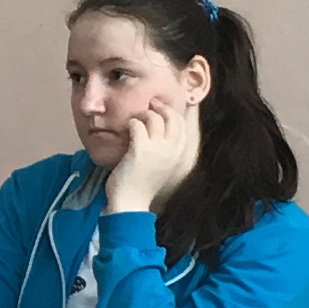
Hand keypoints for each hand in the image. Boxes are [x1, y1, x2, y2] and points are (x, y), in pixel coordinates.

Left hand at [103, 94, 202, 215]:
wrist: (130, 203)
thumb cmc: (141, 184)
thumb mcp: (161, 165)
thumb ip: (165, 149)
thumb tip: (160, 126)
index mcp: (178, 155)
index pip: (182, 124)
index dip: (172, 112)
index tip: (161, 108)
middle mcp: (171, 151)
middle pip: (172, 117)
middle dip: (160, 107)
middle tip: (149, 105)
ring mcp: (157, 150)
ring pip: (154, 118)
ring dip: (143, 115)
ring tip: (135, 121)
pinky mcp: (140, 150)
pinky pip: (137, 125)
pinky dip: (131, 123)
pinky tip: (126, 128)